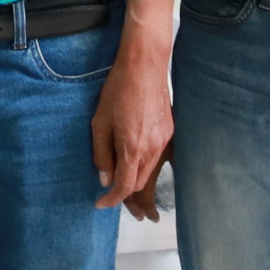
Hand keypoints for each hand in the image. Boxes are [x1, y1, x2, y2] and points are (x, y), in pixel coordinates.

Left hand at [92, 48, 172, 213]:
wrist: (144, 66)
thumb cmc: (118, 90)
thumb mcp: (100, 122)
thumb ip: (101, 153)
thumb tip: (104, 178)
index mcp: (133, 147)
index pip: (124, 186)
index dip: (111, 199)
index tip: (100, 203)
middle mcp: (152, 148)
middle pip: (138, 182)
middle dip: (123, 190)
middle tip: (106, 186)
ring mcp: (164, 141)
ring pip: (148, 171)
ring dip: (133, 176)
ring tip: (117, 167)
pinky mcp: (169, 132)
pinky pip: (156, 157)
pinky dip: (143, 162)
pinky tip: (131, 150)